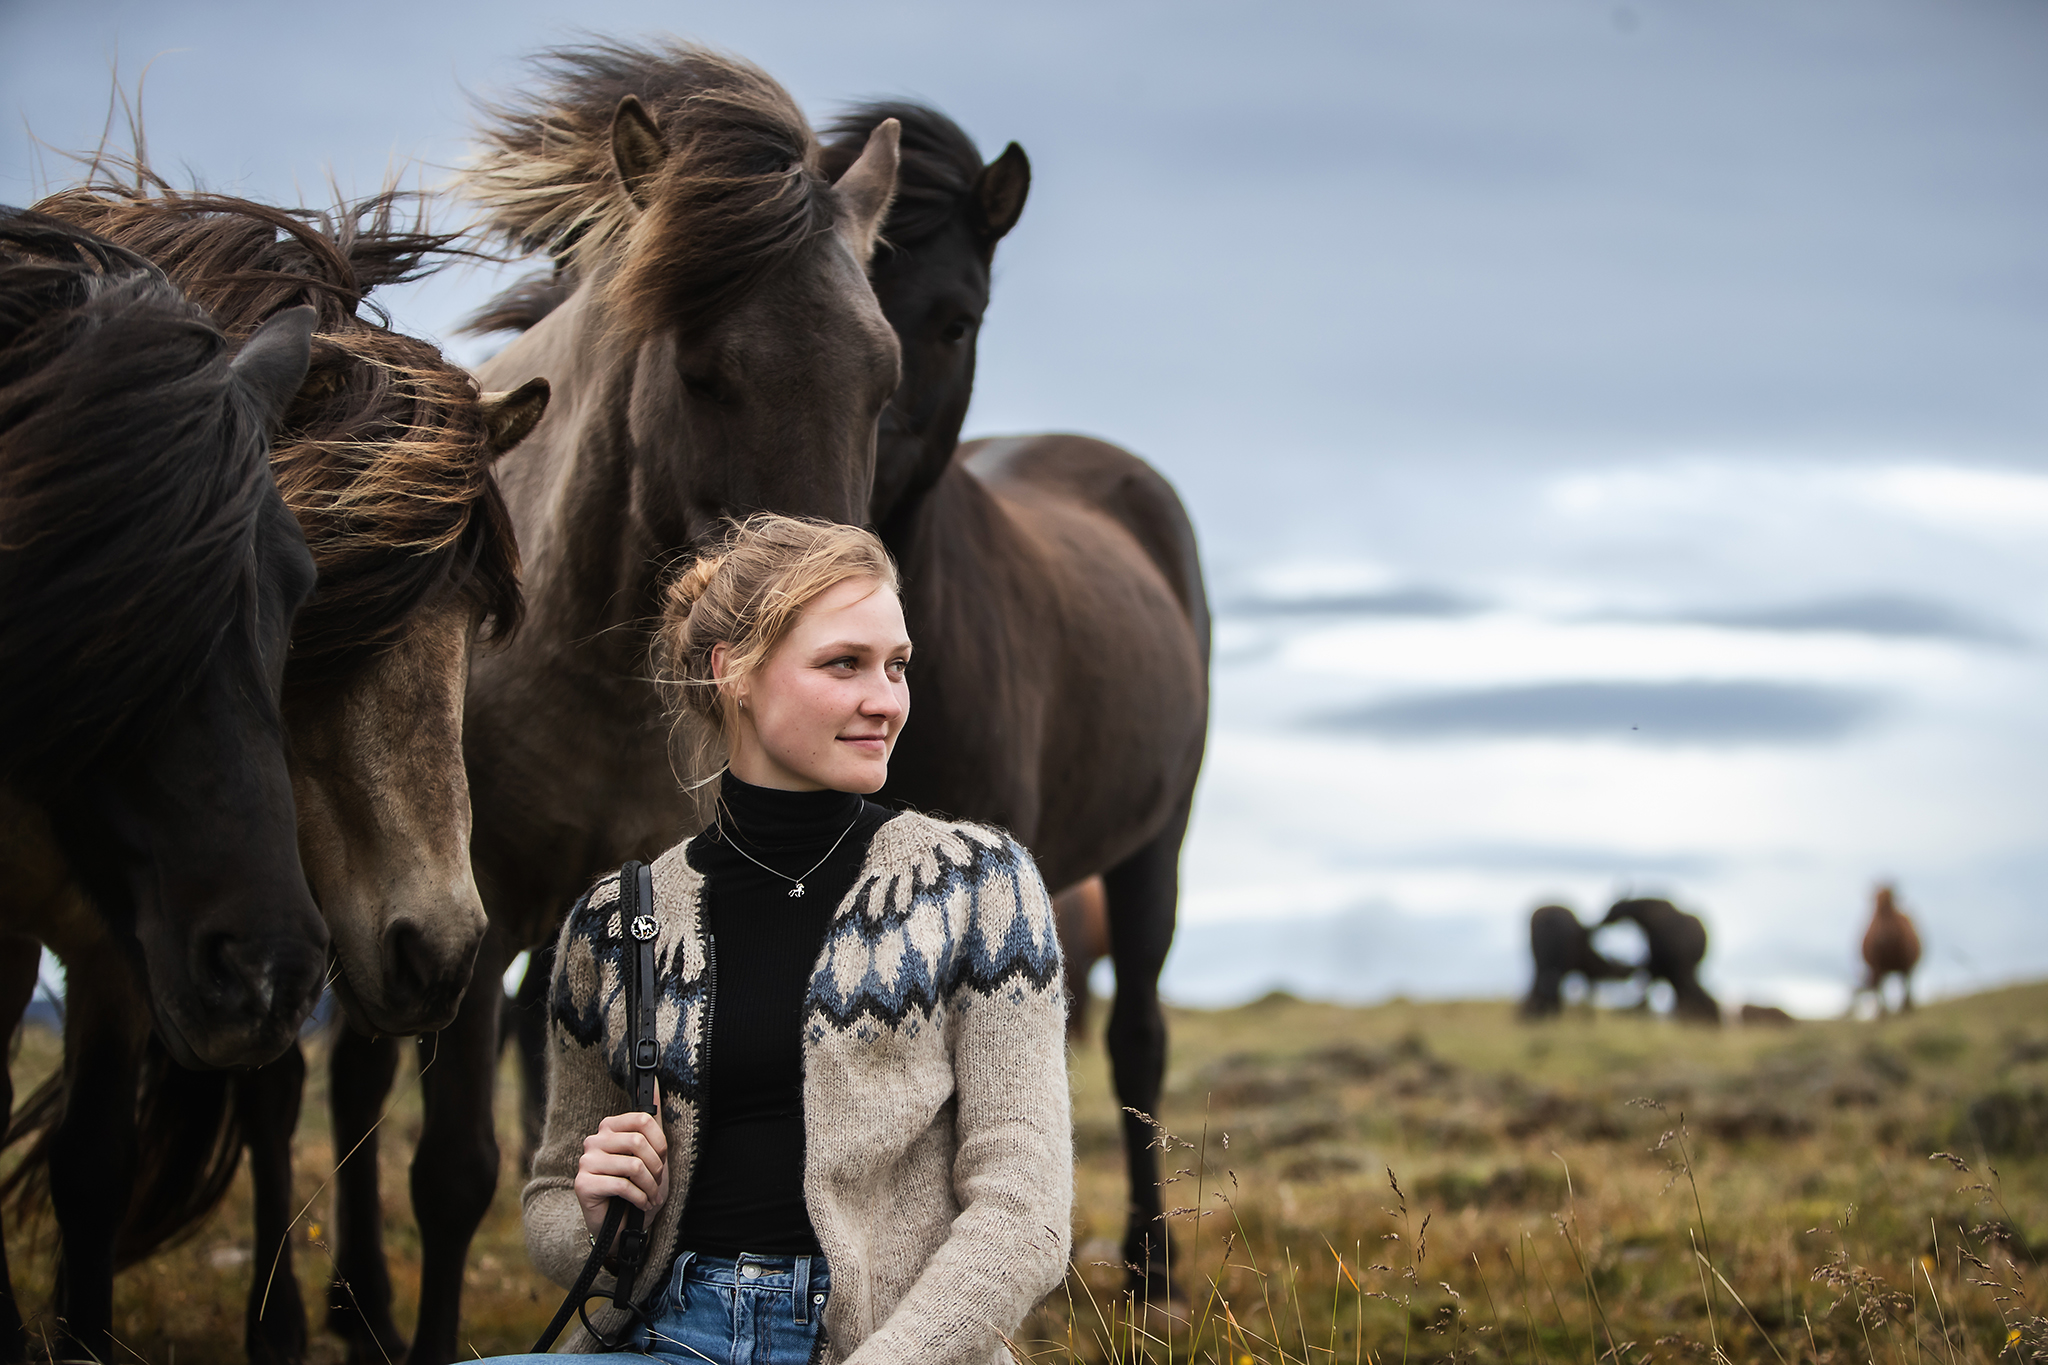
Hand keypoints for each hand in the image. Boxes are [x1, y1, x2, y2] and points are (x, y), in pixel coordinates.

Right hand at [574, 1096, 668, 1242]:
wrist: (622, 1226)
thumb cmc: (637, 1187)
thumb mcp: (651, 1153)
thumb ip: (652, 1119)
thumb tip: (654, 1079)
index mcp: (609, 1128)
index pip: (643, 1120)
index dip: (660, 1143)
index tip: (661, 1160)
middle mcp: (594, 1140)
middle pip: (638, 1143)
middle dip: (656, 1168)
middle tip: (656, 1183)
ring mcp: (585, 1162)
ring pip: (633, 1166)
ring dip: (649, 1186)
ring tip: (650, 1196)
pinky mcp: (583, 1184)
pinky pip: (622, 1185)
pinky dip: (639, 1198)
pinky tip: (640, 1204)